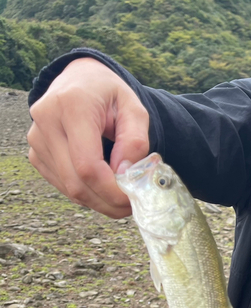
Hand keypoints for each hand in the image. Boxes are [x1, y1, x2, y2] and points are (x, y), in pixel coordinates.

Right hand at [27, 58, 149, 217]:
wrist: (79, 80)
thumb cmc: (109, 95)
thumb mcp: (133, 109)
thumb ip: (135, 141)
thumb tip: (124, 175)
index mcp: (72, 105)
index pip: (88, 165)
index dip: (111, 190)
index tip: (132, 198)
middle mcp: (47, 122)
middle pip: (76, 183)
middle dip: (107, 202)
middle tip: (131, 205)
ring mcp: (37, 140)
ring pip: (69, 189)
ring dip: (98, 201)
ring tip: (120, 196)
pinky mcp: (36, 154)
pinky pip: (63, 186)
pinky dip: (86, 193)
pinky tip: (102, 186)